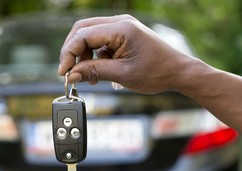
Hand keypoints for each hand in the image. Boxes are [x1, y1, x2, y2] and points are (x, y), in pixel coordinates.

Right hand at [58, 14, 193, 93]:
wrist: (178, 72)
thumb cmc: (157, 72)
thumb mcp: (123, 75)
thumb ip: (94, 72)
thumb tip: (72, 75)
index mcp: (122, 28)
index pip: (83, 35)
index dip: (69, 53)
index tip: (63, 72)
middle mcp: (120, 22)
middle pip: (82, 30)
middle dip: (72, 51)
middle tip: (69, 72)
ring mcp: (122, 27)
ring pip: (90, 35)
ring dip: (83, 55)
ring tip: (87, 76)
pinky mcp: (123, 35)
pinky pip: (100, 41)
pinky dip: (94, 55)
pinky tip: (97, 71)